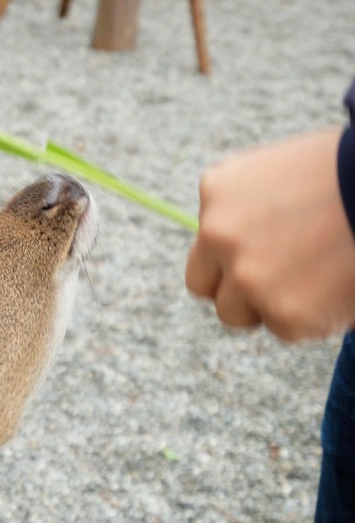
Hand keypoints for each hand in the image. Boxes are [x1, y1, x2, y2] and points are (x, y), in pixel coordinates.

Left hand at [185, 128, 354, 341]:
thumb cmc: (352, 173)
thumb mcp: (285, 173)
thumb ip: (251, 210)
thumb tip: (240, 248)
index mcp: (219, 191)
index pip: (202, 241)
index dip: (227, 256)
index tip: (254, 258)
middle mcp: (220, 234)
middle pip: (203, 285)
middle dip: (233, 288)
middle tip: (276, 280)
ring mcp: (249, 277)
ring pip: (236, 313)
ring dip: (268, 304)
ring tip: (316, 278)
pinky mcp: (285, 313)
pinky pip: (285, 329)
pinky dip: (312, 317)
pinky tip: (338, 285)